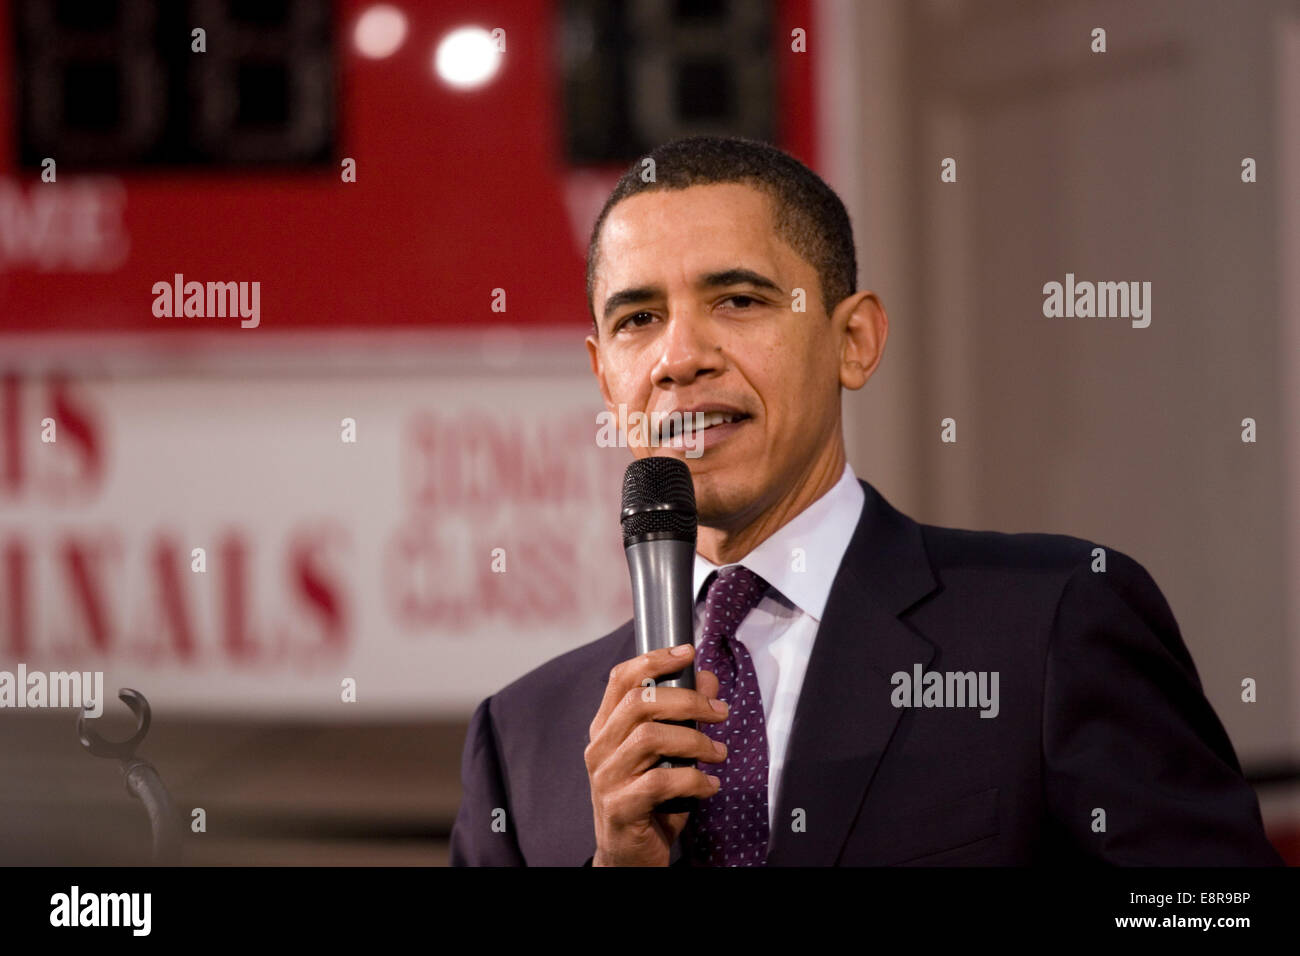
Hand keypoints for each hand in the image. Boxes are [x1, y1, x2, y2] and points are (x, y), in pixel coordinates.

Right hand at [585, 643, 727, 865]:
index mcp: (606, 729)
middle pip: (640, 703)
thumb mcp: (670, 753)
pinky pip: (660, 782)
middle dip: (688, 700)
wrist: (629, 857)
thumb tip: (707, 678)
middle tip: (720, 712)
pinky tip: (710, 785)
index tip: (687, 652)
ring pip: (650, 738)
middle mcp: (599, 748)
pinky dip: (694, 779)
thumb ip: (684, 715)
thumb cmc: (650, 801)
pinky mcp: (619, 807)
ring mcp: (606, 778)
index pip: (621, 679)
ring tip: (719, 752)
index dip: (654, 660)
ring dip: (695, 741)